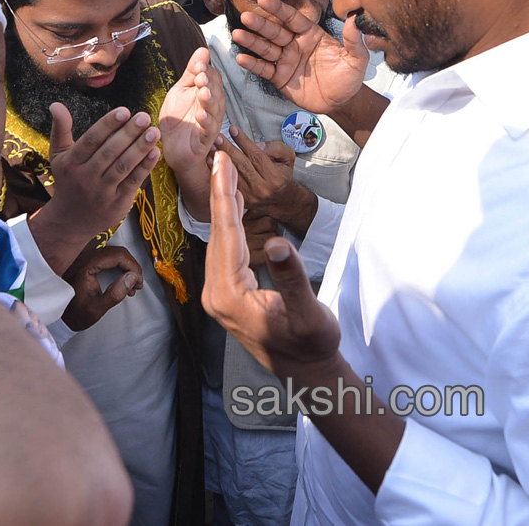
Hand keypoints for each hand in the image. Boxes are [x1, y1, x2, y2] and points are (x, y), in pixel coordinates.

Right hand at [27, 104, 159, 273]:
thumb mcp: (58, 155)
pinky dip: (145, 167)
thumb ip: (60, 129)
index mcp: (71, 163)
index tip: (124, 111)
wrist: (70, 221)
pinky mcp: (117, 203)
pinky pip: (133, 182)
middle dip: (128, 133)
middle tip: (144, 117)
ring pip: (122, 166)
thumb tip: (56, 104)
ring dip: (140, 148)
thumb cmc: (68, 180)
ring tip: (154, 132)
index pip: (91, 140)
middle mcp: (86, 177)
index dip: (108, 125)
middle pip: (109, 152)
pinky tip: (155, 152)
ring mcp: (102, 192)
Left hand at [61, 244, 143, 330]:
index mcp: (86, 267)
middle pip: (118, 252)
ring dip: (128, 267)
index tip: (138, 280)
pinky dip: (121, 267)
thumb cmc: (76, 313)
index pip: (116, 256)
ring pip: (116, 254)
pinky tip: (125, 280)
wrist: (63, 316)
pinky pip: (111, 258)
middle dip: (132, 266)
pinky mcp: (90, 262)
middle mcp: (86, 259)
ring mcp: (88, 259)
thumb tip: (132, 278)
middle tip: (138, 283)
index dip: (132, 266)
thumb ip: (115, 294)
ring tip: (133, 285)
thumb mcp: (97, 308)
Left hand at [159, 47, 224, 181]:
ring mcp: (210, 123)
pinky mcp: (205, 139)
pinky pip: (208, 130)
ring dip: (209, 100)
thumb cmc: (179, 119)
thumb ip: (191, 72)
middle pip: (216, 92)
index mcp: (207, 93)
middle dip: (209, 84)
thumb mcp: (181, 91)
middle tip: (201, 77)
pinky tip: (201, 114)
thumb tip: (203, 50)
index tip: (199, 65)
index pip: (212, 78)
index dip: (206, 71)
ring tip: (203, 93)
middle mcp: (212, 107)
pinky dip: (206, 122)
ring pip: (215, 110)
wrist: (173, 148)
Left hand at [202, 151, 339, 380]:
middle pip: (217, 233)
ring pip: (218, 240)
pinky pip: (225, 250)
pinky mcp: (226, 293)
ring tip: (223, 172)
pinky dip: (228, 224)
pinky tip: (231, 206)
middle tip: (217, 156)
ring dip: (222, 206)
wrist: (307, 373)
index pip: (226, 236)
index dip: (223, 196)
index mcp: (229, 296)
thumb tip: (277, 243)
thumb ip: (292, 279)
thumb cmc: (312, 345)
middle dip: (219, 194)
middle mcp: (216, 294)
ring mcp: (218, 294)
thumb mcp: (309, 314)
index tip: (219, 164)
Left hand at [214, 128, 315, 228]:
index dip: (244, 141)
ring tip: (211, 146)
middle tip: (217, 136)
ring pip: (233, 174)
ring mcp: (250, 196)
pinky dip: (217, 170)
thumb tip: (258, 145)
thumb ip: (276, 148)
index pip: (257, 156)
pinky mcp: (240, 200)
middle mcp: (262, 188)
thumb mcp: (287, 158)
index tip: (233, 129)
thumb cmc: (281, 174)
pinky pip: (227, 183)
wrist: (279, 198)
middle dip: (228, 149)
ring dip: (219, 159)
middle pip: (242, 165)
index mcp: (275, 178)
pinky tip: (210, 159)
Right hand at [231, 0, 368, 113]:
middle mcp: (295, 44)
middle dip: (260, 24)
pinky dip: (253, 64)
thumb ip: (353, 40)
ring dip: (251, 42)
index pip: (293, 19)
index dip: (279, 9)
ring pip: (265, 48)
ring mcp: (285, 60)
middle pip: (275, 31)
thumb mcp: (356, 60)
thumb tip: (355, 19)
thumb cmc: (349, 78)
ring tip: (237, 35)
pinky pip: (264, 69)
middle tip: (246, 16)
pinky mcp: (279, 77)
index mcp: (311, 35)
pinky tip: (241, 59)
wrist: (341, 103)